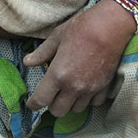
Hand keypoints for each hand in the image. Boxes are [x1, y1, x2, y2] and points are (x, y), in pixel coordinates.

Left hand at [23, 1, 137, 116]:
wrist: (110, 26)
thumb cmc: (81, 28)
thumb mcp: (57, 37)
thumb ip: (42, 53)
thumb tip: (27, 62)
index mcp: (58, 74)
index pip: (41, 100)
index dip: (33, 104)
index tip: (31, 103)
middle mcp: (73, 87)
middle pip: (58, 111)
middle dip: (51, 105)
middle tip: (52, 93)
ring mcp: (90, 89)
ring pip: (76, 110)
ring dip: (70, 103)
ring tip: (69, 90)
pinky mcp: (104, 87)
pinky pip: (93, 104)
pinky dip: (88, 99)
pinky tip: (86, 88)